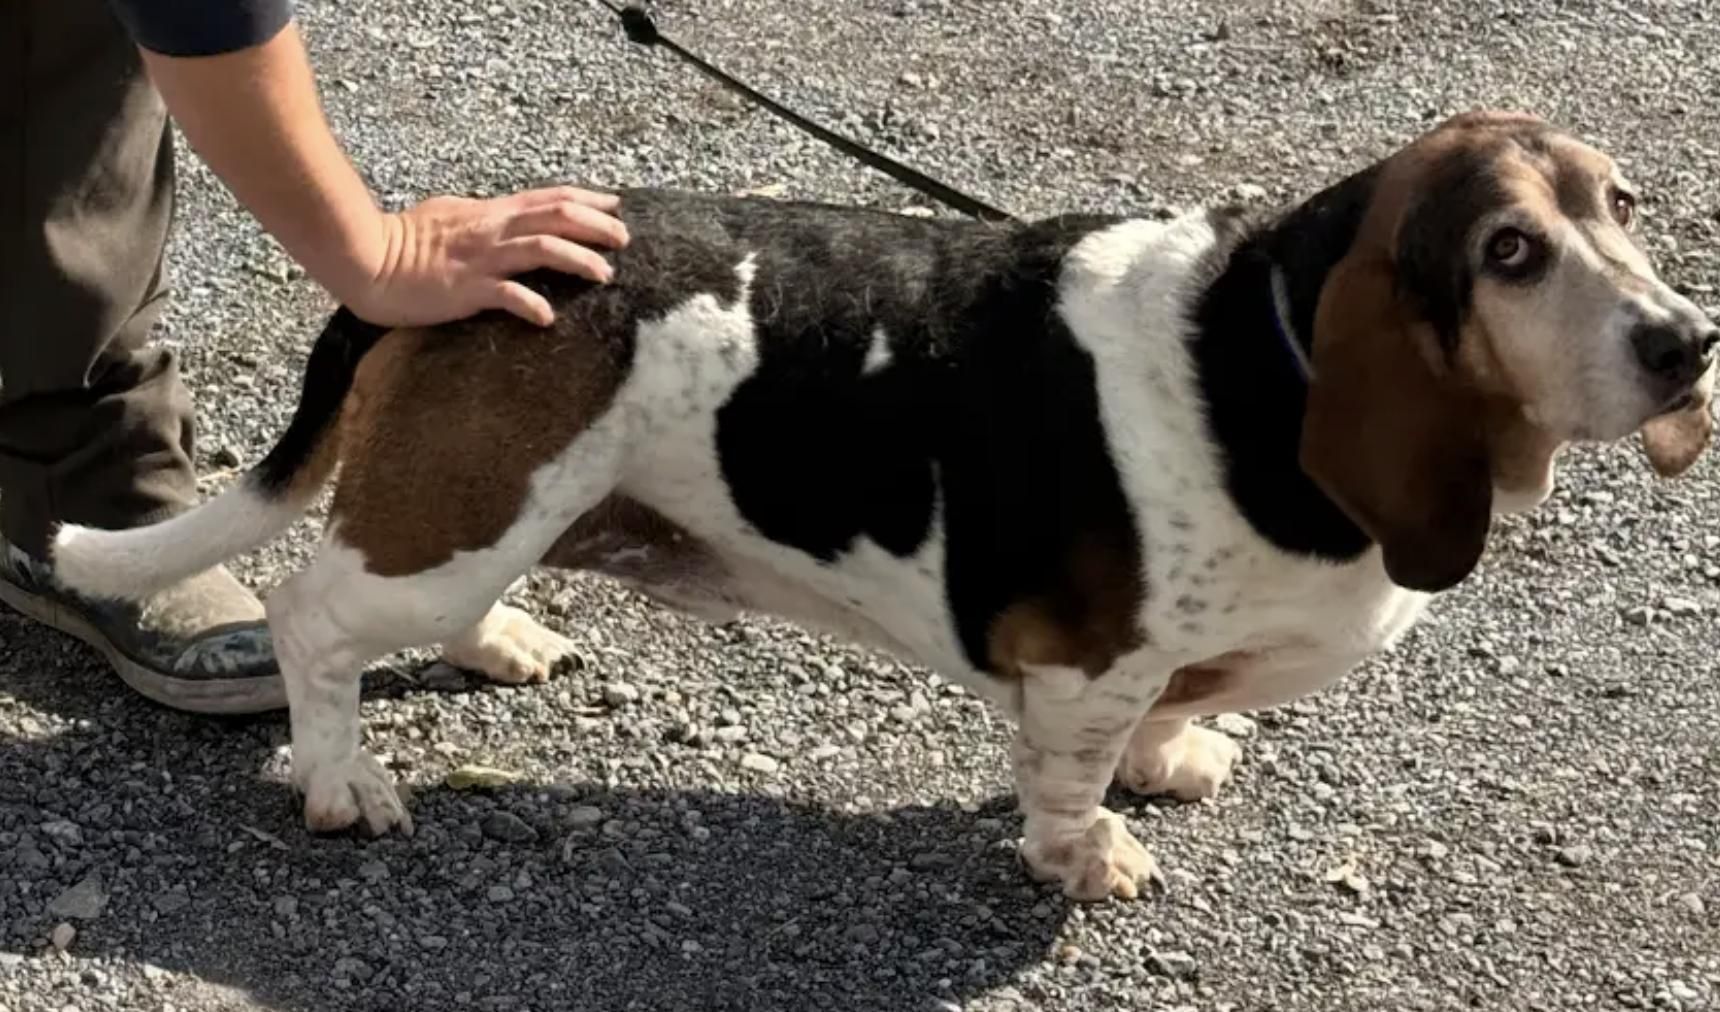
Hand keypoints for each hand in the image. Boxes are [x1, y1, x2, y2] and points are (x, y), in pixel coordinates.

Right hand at [338, 185, 630, 327]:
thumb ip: (484, 218)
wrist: (364, 259)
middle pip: (555, 217)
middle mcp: (492, 230)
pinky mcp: (466, 289)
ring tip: (604, 274)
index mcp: (491, 213)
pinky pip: (504, 295)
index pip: (549, 199)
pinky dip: (530, 304)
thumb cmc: (404, 241)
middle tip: (625, 238)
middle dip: (596, 225)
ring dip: (577, 260)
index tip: (615, 204)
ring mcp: (481, 259)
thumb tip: (507, 218)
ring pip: (541, 249)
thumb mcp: (452, 216)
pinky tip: (548, 317)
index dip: (586, 200)